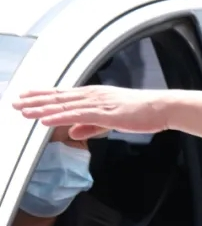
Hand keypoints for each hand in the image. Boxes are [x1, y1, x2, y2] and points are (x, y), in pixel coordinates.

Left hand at [12, 85, 171, 139]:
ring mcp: (98, 104)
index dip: (43, 95)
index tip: (26, 95)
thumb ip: (90, 126)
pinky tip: (45, 120)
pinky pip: (77, 116)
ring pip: (64, 106)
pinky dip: (59, 117)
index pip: (64, 94)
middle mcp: (93, 96)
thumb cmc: (143, 112)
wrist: (163, 108)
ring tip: (23, 110)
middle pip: (59, 98)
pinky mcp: (105, 113)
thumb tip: (72, 130)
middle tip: (15, 101)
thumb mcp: (112, 120)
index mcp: (95, 96)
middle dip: (35, 100)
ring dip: (42, 108)